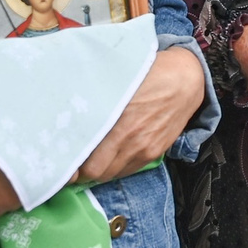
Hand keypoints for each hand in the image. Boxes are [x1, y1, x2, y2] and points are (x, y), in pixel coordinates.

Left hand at [76, 46, 207, 184]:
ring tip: (89, 158)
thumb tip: (67, 114)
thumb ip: (93, 100)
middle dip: (81, 170)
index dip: (70, 164)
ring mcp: (144, 148)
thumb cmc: (148, 74)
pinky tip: (110, 155)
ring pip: (111, 174)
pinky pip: (128, 170)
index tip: (62, 158)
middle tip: (71, 159)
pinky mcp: (155, 152)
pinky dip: (116, 167)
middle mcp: (131, 140)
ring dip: (98, 170)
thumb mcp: (116, 81)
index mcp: (118, 122)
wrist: (186, 80)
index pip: (87, 161)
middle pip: (96, 172)